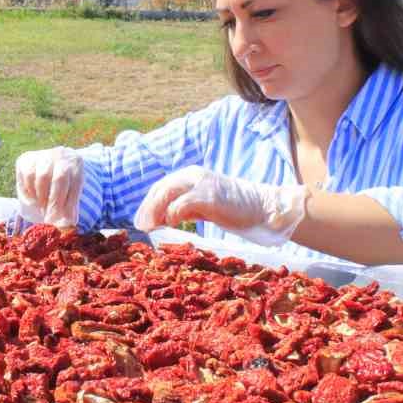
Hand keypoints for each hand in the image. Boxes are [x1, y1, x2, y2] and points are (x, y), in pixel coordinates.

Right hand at [14, 147, 84, 228]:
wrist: (51, 166)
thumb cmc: (64, 185)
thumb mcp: (71, 194)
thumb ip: (69, 210)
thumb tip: (66, 227)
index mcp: (76, 163)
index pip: (74, 185)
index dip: (67, 204)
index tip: (62, 220)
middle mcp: (61, 155)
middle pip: (58, 179)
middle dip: (54, 202)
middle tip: (49, 218)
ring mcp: (43, 155)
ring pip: (41, 178)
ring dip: (41, 197)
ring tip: (42, 206)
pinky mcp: (26, 158)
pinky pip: (27, 176)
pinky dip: (29, 190)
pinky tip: (34, 197)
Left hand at [133, 166, 307, 245]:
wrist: (261, 207)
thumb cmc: (233, 209)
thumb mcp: (203, 206)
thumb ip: (184, 209)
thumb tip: (163, 219)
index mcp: (190, 176)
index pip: (161, 187)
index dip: (148, 204)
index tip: (141, 220)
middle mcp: (193, 175)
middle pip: (160, 189)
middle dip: (147, 208)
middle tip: (141, 225)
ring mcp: (201, 183)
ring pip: (167, 193)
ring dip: (155, 211)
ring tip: (150, 226)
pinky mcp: (209, 196)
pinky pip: (182, 203)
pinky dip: (173, 213)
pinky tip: (171, 223)